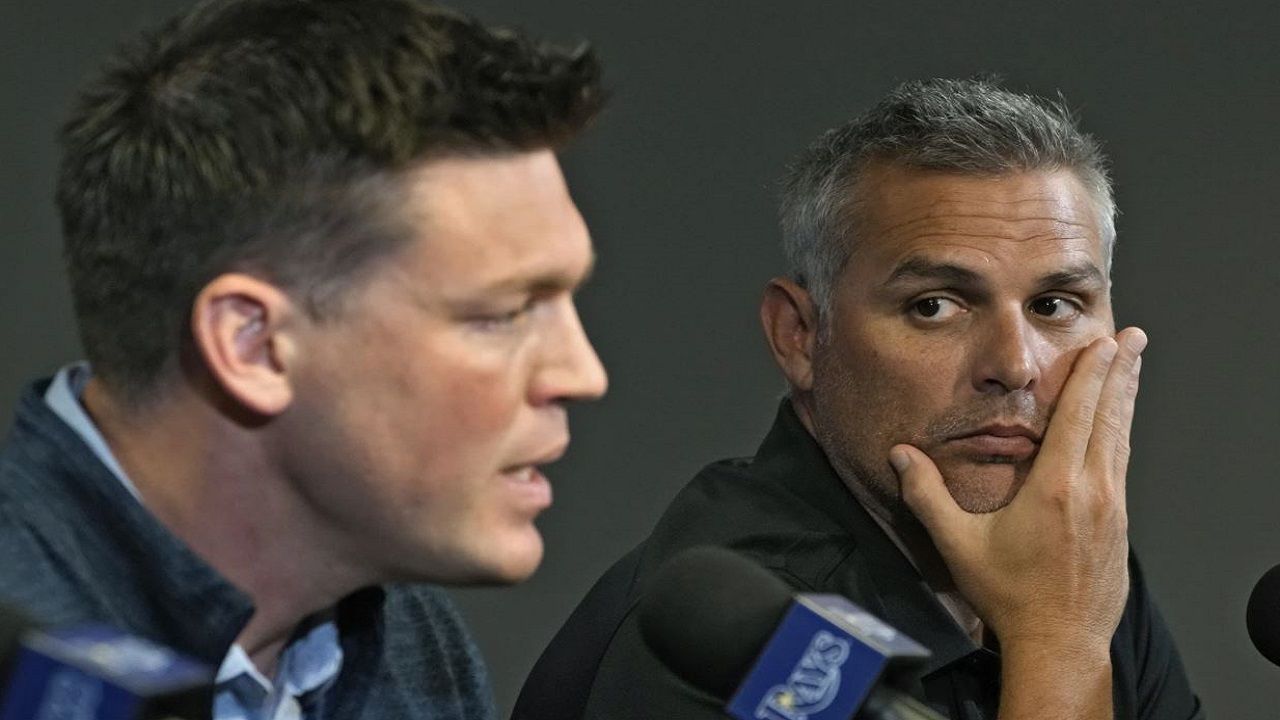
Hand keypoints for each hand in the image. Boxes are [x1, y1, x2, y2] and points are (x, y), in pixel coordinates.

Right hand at [890, 328, 1146, 654]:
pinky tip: (1118, 430)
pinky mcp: (1119, 528)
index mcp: (1055, 488)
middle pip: (1111, 417)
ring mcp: (1112, 510)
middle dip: (1121, 372)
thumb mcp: (958, 545)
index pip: (1078, 415)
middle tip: (1133, 337)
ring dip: (1126, 400)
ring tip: (1131, 369)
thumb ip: (926, 496)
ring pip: (1122, 440)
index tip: (1103, 343)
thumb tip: (900, 456)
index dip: (1092, 374)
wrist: (1059, 643)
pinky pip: (1121, 467)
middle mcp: (1093, 492)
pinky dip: (1121, 436)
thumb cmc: (1009, 596)